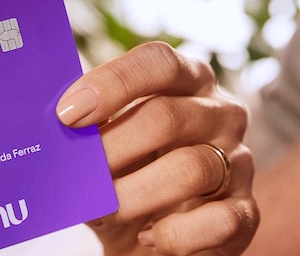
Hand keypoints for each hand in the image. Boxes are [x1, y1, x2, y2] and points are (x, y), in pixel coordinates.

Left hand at [57, 41, 256, 255]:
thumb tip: (53, 129)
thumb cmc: (128, 176)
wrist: (154, 234)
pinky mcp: (246, 212)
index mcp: (187, 81)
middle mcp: (220, 113)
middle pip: (167, 117)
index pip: (159, 62)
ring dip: (134, 194)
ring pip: (190, 168)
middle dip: (112, 148)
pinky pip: (218, 221)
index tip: (67, 113)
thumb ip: (91, 130)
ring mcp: (239, 161)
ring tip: (101, 212)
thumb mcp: (109, 146)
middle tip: (76, 175)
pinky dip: (175, 233)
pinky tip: (148, 236)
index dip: (113, 82)